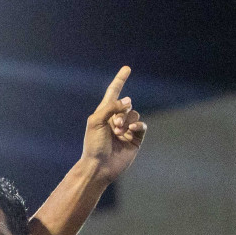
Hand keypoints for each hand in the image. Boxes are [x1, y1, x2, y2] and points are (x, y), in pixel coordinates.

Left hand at [80, 67, 145, 183]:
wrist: (99, 166)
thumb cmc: (93, 145)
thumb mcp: (96, 121)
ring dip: (128, 121)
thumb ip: (110, 107)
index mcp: (104, 114)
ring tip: (118, 132)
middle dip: (122, 112)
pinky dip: (138, 125)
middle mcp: (116, 120)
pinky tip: (131, 130)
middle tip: (114, 124)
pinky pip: (142, 125)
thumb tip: (128, 101)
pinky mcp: (135, 139)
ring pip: (135, 114)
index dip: (120, 80)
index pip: (114, 93)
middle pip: (127, 105)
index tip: (127, 68)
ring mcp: (126, 129)